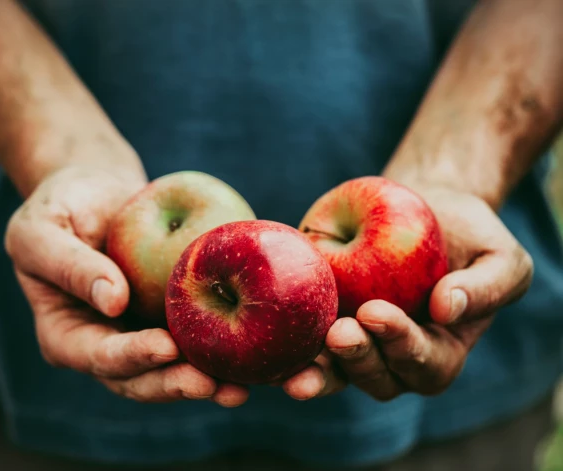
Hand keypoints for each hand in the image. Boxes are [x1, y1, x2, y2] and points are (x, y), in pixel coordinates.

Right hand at [4, 166, 248, 406]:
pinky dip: (222, 351)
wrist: (96, 193)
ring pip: (172, 370)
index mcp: (66, 336)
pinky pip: (196, 338)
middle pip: (140, 378)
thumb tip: (113, 301)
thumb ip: (69, 265)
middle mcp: (105, 344)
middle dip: (175, 384)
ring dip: (205, 382)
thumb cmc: (60, 207)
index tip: (165, 347)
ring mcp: (140, 335)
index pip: (98, 356)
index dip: (131, 357)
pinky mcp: (170, 319)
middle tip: (212, 385)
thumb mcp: (41, 230)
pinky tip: (252, 354)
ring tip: (239, 389)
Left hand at [281, 185, 533, 400]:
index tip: (377, 313)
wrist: (421, 207)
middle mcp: (394, 356)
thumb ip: (487, 287)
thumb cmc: (467, 235)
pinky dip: (289, 348)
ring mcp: (356, 341)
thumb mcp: (499, 256)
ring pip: (337, 373)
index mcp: (440, 350)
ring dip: (320, 370)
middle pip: (377, 378)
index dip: (401, 345)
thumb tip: (447, 309)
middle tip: (339, 332)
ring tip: (301, 361)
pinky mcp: (323, 320)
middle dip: (358, 359)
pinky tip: (273, 341)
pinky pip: (305, 343)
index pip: (424, 363)